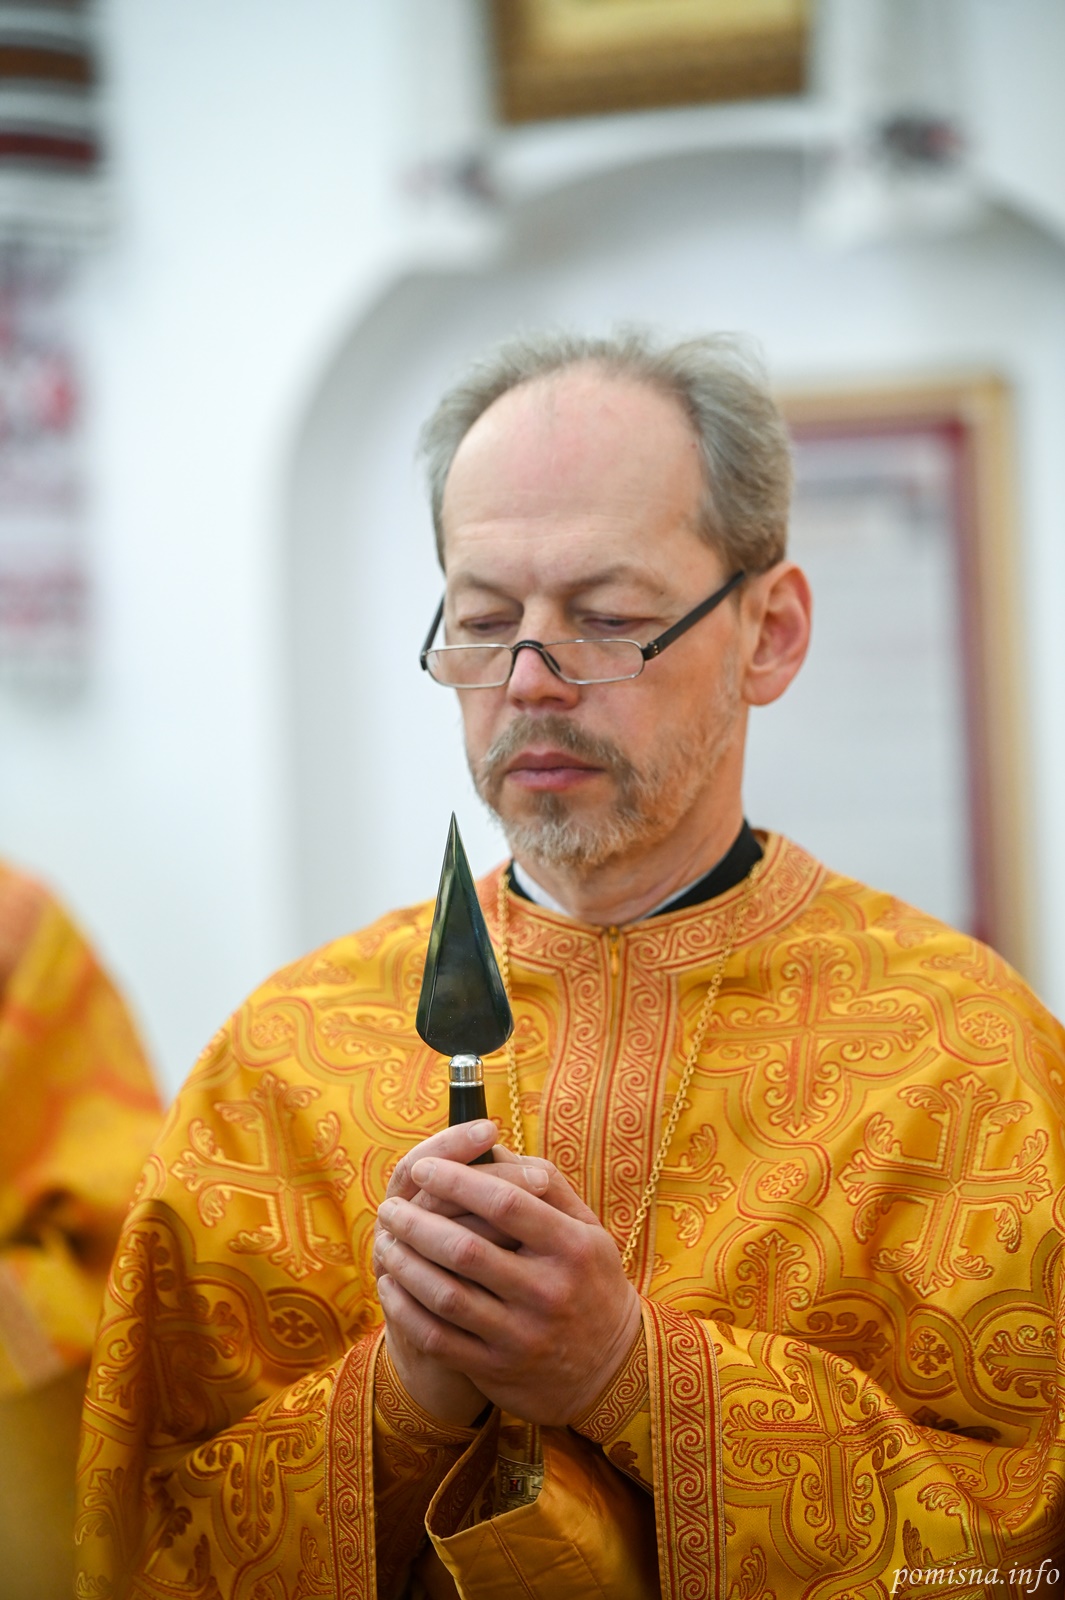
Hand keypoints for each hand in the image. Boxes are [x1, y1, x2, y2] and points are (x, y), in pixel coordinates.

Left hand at [375, 1155, 641, 1425]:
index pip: (504, 1203)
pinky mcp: (497, 1369)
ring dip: (405, 1263)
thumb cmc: (589, 1281)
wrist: (610, 1369)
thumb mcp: (587, 1229)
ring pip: (445, 1295)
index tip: (423, 1168)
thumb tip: (491, 1149)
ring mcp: (521, 1335)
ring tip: (386, 1240)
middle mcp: (547, 1291)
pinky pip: (438, 1337)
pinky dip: (406, 1308)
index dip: (456, 1180)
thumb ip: (545, 1184)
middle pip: (465, 1249)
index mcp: (571, 1247)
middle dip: (416, 1222)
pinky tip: (392, 1285)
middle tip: (391, 1206)